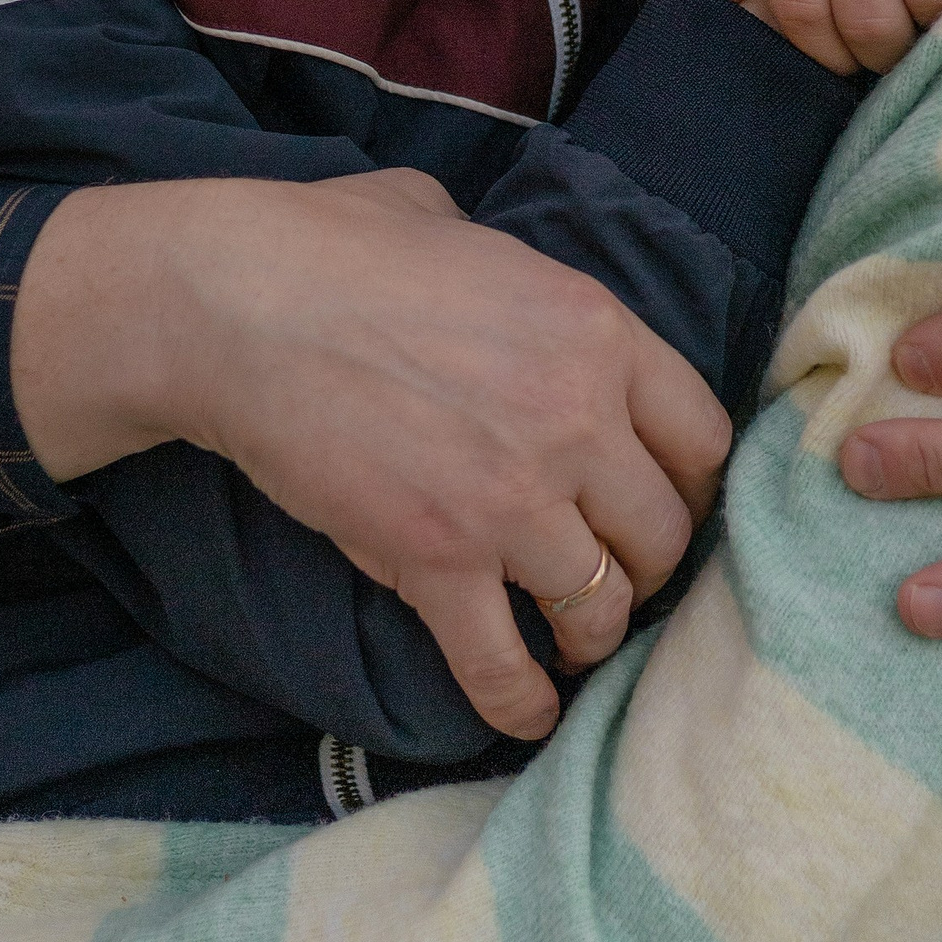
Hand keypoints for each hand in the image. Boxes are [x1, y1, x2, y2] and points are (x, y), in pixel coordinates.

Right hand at [15, 167, 728, 742]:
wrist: (239, 306)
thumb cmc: (333, 246)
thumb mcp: (455, 224)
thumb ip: (510, 271)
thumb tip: (504, 288)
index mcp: (596, 332)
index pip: (702, 436)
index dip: (691, 483)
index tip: (667, 503)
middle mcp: (577, 421)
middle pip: (663, 532)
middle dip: (649, 566)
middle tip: (620, 576)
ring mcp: (511, 500)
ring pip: (601, 606)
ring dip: (593, 635)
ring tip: (575, 644)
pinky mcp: (437, 561)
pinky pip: (502, 664)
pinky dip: (521, 705)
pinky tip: (528, 718)